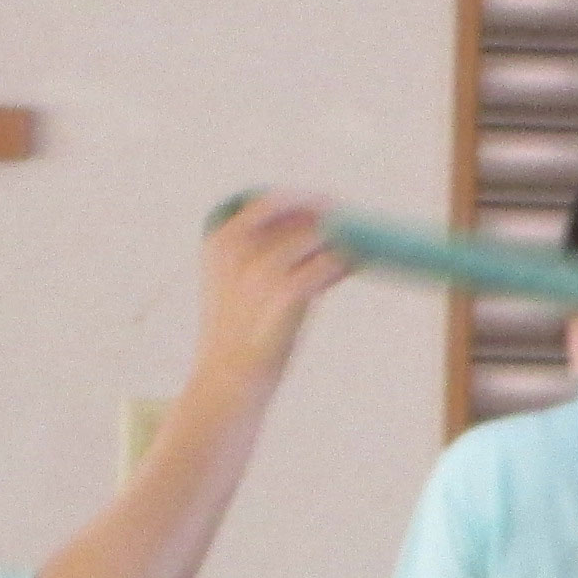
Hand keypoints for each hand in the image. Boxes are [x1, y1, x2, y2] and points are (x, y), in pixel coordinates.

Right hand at [188, 194, 345, 381]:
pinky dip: (344, 262)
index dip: (304, 199)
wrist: (228, 377)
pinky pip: (328, 265)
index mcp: (220, 240)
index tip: (331, 202)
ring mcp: (261, 271)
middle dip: (330, 217)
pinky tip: (355, 264)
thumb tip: (318, 233)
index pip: (269, 202)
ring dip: (342, 240)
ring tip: (357, 249)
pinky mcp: (287, 294)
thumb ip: (266, 252)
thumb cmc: (238, 330)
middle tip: (356, 223)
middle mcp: (238, 249)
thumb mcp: (235, 281)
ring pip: (317, 237)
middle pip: (298, 216)